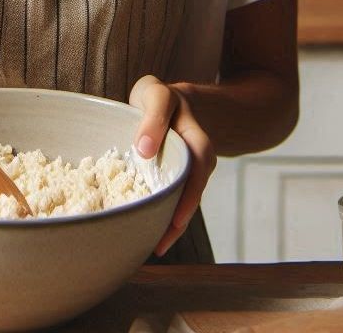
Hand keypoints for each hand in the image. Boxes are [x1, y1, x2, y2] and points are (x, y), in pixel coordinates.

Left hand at [129, 75, 216, 256]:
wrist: (172, 101)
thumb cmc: (158, 98)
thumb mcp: (156, 95)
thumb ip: (153, 116)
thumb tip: (145, 150)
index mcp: (195, 136)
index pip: (197, 164)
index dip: (187, 192)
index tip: (174, 217)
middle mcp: (197, 156)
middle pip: (194, 189)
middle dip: (181, 217)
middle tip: (162, 243)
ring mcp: (189, 169)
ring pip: (187, 198)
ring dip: (174, 223)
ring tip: (157, 247)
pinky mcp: (178, 178)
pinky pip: (176, 199)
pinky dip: (167, 217)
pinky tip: (153, 236)